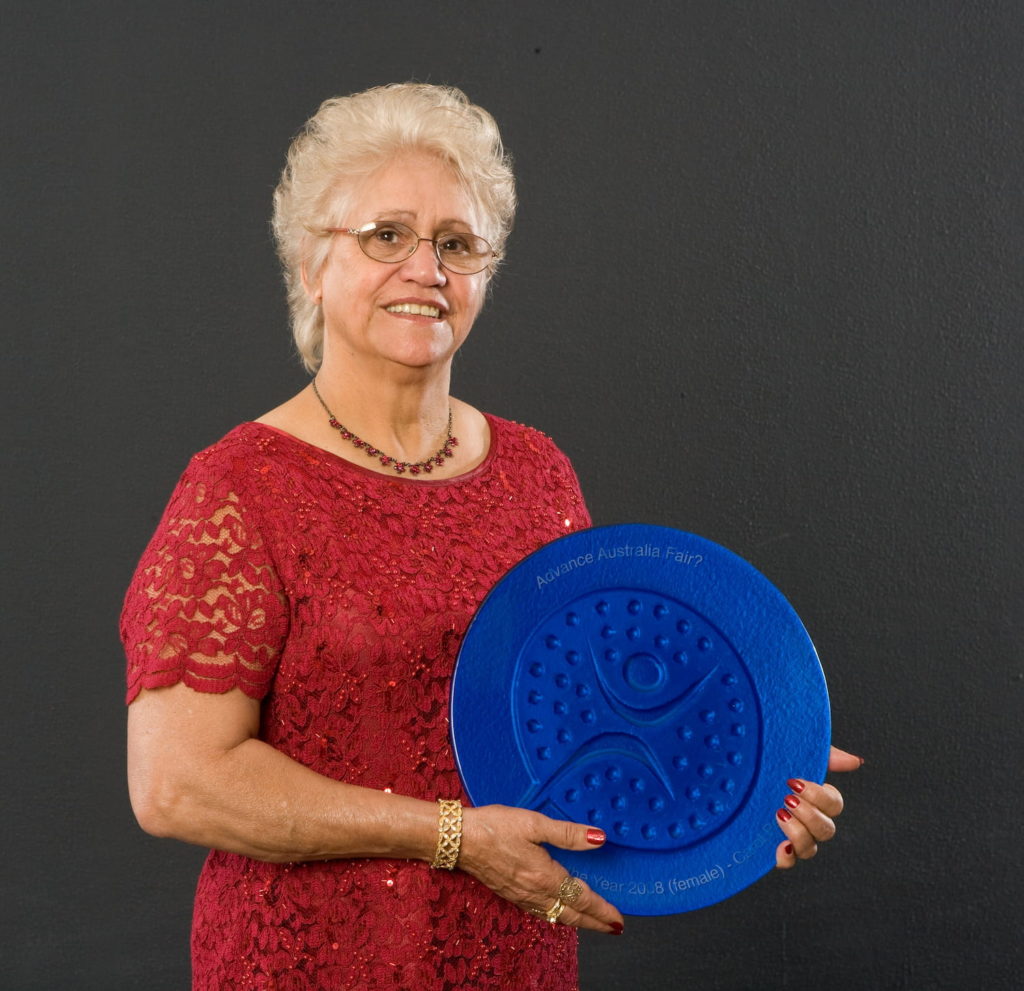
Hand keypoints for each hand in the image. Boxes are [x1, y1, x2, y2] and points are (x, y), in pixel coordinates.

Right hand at [459, 805, 624, 933]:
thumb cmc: (494, 826)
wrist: (458, 839)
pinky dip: (555, 915)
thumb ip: (568, 833)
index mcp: (544, 876)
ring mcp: (521, 895)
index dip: (602, 909)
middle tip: (613, 927)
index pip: (581, 898)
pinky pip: (539, 912)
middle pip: (571, 914)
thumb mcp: (534, 822)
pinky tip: (556, 911)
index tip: (618, 918)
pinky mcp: (509, 893)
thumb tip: (599, 838)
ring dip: (577, 921)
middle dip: (594, 922)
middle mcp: (534, 892)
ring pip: (555, 915)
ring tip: (591, 922)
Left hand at [774, 745, 861, 868]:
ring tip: (779, 814)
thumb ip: (827, 757)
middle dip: (809, 814)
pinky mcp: (772, 848)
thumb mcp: (797, 754)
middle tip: (787, 799)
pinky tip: (780, 845)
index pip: (835, 805)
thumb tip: (856, 761)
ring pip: (810, 848)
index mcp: (815, 799)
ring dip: (798, 832)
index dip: (820, 796)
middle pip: (827, 829)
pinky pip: (788, 863)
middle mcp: (807, 822)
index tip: (796, 783)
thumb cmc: (770, 763)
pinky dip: (787, 857)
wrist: (733, 775)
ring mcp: (791, 837)